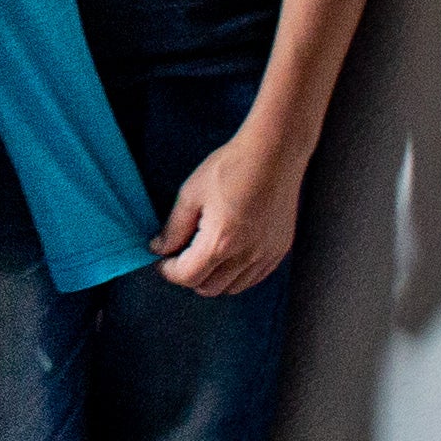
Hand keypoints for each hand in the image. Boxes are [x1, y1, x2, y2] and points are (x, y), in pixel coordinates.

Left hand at [153, 127, 307, 295]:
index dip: (169, 270)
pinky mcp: (279, 250)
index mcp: (220, 242)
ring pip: (233, 287)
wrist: (274, 152)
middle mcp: (245, 255)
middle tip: (182, 256)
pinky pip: (254, 278)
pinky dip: (238, 275)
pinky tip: (230, 254)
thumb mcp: (191, 193)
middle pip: (209, 288)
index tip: (163, 260)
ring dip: (214, 278)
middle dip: (190, 276)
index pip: (187, 277)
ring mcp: (266, 255)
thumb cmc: (232, 166)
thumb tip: (160, 248)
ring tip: (206, 255)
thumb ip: (174, 228)